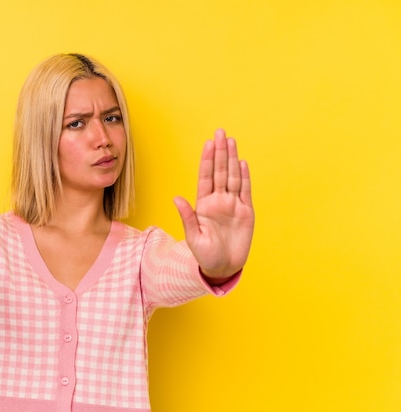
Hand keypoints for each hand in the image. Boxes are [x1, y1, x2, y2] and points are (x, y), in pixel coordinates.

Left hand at [174, 129, 253, 283]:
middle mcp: (218, 201)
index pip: (206, 177)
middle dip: (220, 152)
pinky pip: (245, 191)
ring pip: (232, 177)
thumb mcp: (193, 237)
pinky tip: (242, 163)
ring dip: (232, 159)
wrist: (223, 268)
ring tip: (231, 141)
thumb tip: (176, 198)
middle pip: (219, 172)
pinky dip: (244, 177)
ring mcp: (233, 205)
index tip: (208, 144)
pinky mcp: (246, 212)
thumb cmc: (205, 255)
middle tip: (220, 132)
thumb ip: (187, 217)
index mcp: (203, 204)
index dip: (207, 160)